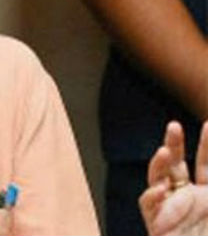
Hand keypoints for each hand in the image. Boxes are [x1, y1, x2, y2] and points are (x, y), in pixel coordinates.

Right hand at [139, 121, 207, 235]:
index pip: (206, 164)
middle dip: (174, 144)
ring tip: (163, 151)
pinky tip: (161, 191)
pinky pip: (149, 205)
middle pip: (177, 164)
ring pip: (158, 179)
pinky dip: (153, 196)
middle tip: (174, 126)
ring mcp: (171, 211)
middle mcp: (188, 200)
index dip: (207, 145)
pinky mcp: (157, 225)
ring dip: (158, 164)